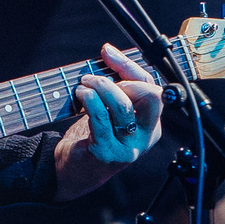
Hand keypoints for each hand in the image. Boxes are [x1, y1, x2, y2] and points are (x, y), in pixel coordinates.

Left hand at [52, 44, 163, 200]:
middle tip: (96, 80)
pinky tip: (80, 96)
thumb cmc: (93, 136)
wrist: (73, 171)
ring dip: (99, 87)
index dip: (129, 66)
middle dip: (122, 80)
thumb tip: (109, 52)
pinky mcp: (108, 153)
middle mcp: (146, 136)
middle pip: (150, 96)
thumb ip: (115, 84)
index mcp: (151, 123)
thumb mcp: (111, 110)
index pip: (152, 87)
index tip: (107, 52)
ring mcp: (129, 146)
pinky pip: (101, 118)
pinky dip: (89, 100)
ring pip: (122, 105)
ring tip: (83, 85)